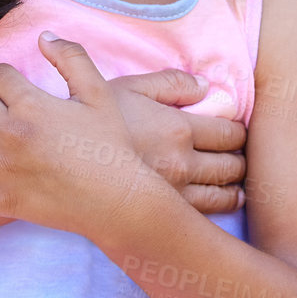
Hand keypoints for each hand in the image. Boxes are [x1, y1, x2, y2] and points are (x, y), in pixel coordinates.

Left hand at [0, 33, 171, 234]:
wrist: (118, 199)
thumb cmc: (111, 145)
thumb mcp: (98, 93)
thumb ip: (71, 58)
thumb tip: (43, 36)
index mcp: (31, 105)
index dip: (7, 78)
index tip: (18, 90)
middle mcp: (9, 134)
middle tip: (3, 111)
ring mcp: (0, 169)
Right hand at [105, 59, 245, 211]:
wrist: (57, 159)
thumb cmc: (90, 120)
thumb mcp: (128, 87)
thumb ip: (171, 82)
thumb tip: (205, 85)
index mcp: (177, 127)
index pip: (229, 131)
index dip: (238, 131)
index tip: (234, 130)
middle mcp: (181, 162)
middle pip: (232, 163)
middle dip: (239, 157)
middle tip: (236, 154)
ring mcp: (172, 193)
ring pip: (224, 193)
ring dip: (234, 185)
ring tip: (233, 179)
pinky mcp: (161, 215)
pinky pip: (205, 215)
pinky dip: (220, 206)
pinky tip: (219, 201)